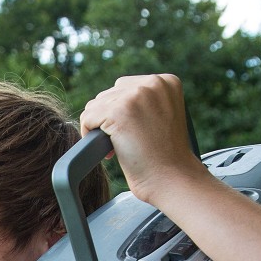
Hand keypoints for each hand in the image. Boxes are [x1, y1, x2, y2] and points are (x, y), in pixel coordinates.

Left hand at [79, 74, 203, 205]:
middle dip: (110, 120)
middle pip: (108, 95)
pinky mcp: (118, 112)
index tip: (133, 133)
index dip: (122, 113)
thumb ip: (144, 102)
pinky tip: (109, 150)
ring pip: (95, 106)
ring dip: (100, 128)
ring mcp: (135, 96)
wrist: (173, 179)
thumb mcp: (162, 116)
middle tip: (125, 143)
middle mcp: (152, 83)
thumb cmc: (166, 157)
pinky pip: (87, 118)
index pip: (124, 87)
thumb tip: (108, 99)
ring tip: (118, 147)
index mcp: (166, 81)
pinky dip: (90, 135)